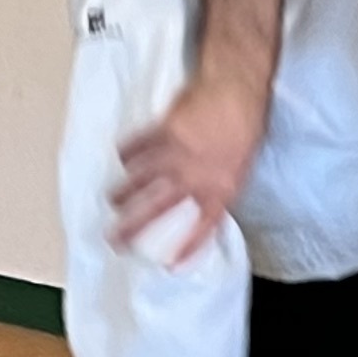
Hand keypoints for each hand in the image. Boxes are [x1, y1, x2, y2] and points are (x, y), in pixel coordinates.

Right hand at [110, 79, 265, 262]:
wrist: (237, 90)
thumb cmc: (246, 125)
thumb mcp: (242, 165)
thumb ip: (220, 185)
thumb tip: (201, 197)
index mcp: (221, 188)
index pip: (203, 226)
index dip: (188, 247)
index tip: (172, 265)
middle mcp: (194, 177)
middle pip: (158, 209)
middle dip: (133, 227)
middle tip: (116, 241)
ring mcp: (176, 155)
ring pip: (141, 179)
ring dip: (124, 192)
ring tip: (112, 201)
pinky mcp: (163, 131)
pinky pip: (138, 145)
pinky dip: (128, 152)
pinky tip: (120, 157)